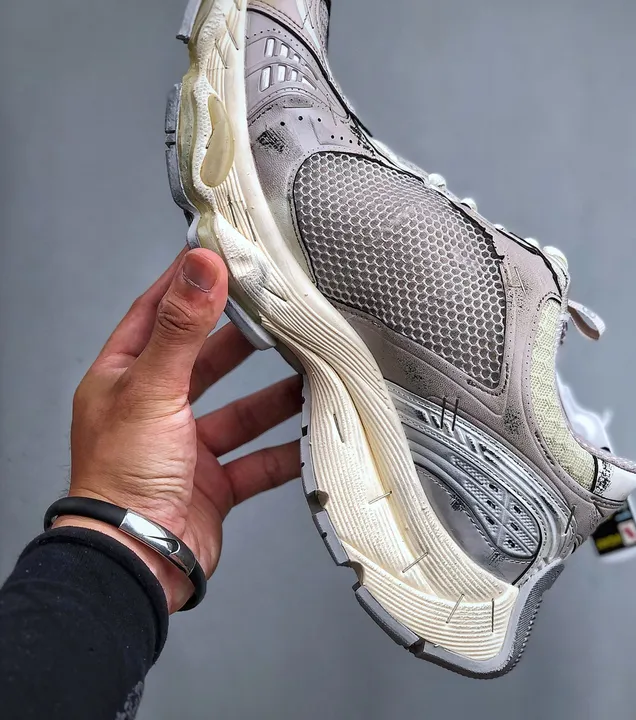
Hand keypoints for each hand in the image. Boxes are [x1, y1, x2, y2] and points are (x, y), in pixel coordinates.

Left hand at [54, 248, 300, 611]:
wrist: (136, 560)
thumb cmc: (121, 478)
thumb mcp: (152, 389)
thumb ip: (181, 327)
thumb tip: (201, 266)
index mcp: (125, 380)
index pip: (155, 314)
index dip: (186, 285)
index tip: (219, 258)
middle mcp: (155, 410)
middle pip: (206, 362)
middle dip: (243, 341)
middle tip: (278, 315)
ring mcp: (187, 448)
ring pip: (241, 412)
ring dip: (275, 398)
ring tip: (310, 373)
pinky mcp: (214, 483)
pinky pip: (259, 459)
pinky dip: (285, 450)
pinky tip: (311, 437)